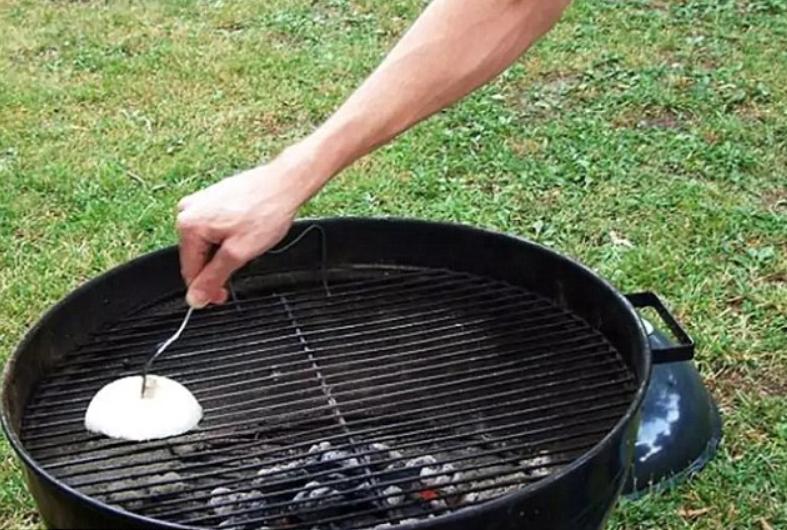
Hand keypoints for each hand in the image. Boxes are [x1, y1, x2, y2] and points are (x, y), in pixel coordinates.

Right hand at [176, 155, 314, 307]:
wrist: (285, 184)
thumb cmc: (265, 211)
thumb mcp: (238, 253)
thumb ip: (213, 278)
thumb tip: (195, 298)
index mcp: (188, 225)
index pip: (190, 271)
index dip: (206, 289)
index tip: (221, 297)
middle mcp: (188, 211)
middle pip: (197, 256)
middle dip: (217, 268)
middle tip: (242, 268)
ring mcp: (200, 202)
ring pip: (207, 243)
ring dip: (224, 253)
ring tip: (248, 245)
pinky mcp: (213, 198)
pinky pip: (214, 228)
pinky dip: (228, 238)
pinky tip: (246, 233)